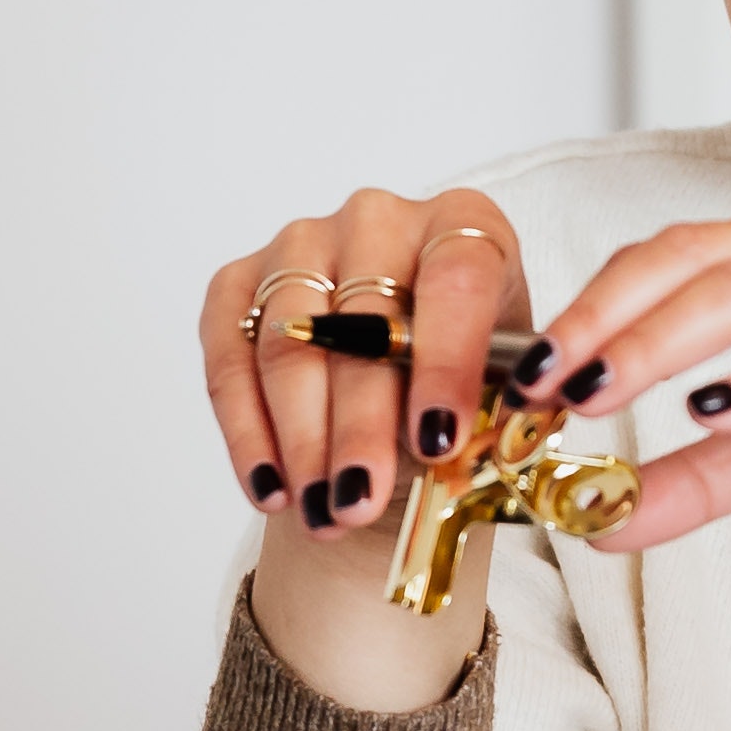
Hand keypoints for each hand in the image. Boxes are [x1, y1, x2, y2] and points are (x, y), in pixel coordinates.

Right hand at [197, 186, 527, 709]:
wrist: (397, 387)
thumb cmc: (456, 382)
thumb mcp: (499, 393)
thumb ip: (500, 412)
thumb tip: (476, 445)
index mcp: (464, 224)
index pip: (457, 278)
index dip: (447, 362)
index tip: (440, 441)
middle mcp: (378, 219)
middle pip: (363, 319)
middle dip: (361, 425)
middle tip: (362, 500)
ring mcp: (301, 244)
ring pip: (290, 343)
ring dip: (303, 440)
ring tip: (323, 511)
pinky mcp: (239, 283)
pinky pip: (230, 358)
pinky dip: (249, 433)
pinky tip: (274, 490)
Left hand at [513, 206, 730, 570]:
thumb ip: (698, 478)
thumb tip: (598, 521)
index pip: (664, 256)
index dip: (588, 306)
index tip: (525, 376)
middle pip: (690, 257)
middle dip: (603, 315)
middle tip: (540, 381)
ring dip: (661, 336)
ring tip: (598, 388)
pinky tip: (712, 411)